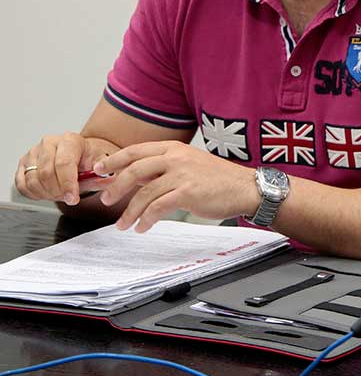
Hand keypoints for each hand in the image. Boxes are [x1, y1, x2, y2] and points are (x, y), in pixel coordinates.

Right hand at [14, 133, 115, 204]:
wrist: (78, 156)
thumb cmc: (88, 160)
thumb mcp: (100, 165)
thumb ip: (103, 174)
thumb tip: (107, 179)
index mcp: (70, 140)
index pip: (64, 163)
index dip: (68, 184)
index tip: (73, 199)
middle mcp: (48, 143)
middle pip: (46, 174)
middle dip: (58, 192)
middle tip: (68, 198)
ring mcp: (33, 152)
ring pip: (33, 180)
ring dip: (47, 194)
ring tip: (60, 193)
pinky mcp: (23, 163)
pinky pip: (22, 185)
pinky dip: (34, 194)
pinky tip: (47, 192)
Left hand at [92, 141, 260, 232]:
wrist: (246, 188)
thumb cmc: (219, 180)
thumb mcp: (189, 165)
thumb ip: (163, 169)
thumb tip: (136, 178)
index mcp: (174, 148)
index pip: (136, 151)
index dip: (114, 161)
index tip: (100, 170)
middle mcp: (176, 158)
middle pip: (134, 170)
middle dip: (116, 187)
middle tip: (106, 200)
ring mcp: (182, 175)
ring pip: (144, 193)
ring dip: (129, 211)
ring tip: (123, 223)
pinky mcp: (188, 193)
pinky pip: (158, 208)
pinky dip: (146, 219)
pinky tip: (143, 227)